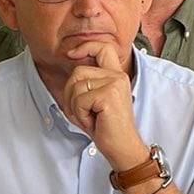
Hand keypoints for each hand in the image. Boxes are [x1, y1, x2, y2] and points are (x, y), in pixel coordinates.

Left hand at [63, 39, 145, 164]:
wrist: (122, 147)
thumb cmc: (107, 127)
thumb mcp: (95, 101)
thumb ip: (88, 83)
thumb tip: (71, 72)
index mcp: (116, 75)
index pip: (102, 48)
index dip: (85, 46)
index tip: (71, 53)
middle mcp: (117, 76)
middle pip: (78, 72)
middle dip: (70, 93)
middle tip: (82, 110)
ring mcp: (114, 84)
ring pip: (76, 86)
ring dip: (76, 107)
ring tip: (90, 117)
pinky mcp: (109, 95)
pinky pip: (80, 100)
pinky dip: (81, 114)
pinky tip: (93, 121)